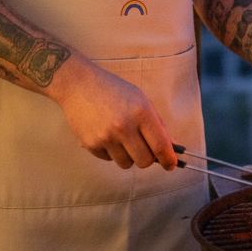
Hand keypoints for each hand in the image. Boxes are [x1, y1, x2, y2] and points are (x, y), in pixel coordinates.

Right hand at [51, 54, 178, 169]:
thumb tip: (172, 147)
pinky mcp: (90, 145)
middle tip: (143, 147)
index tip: (171, 165)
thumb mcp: (141, 99)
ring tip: (121, 137)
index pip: (160, 145)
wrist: (80, 85)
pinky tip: (106, 134)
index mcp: (141, 112)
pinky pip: (109, 160)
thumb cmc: (115, 90)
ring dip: (128, 155)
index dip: (168, 159)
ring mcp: (105, 137)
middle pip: (145, 161)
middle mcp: (124, 126)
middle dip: (147, 158)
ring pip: (126, 164)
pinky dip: (111, 152)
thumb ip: (158, 124)